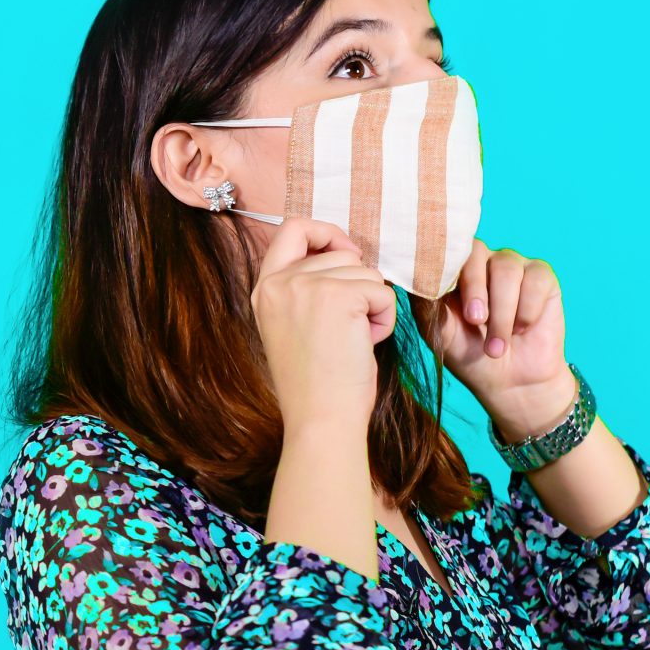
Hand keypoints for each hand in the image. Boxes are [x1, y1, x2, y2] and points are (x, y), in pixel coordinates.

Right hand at [251, 218, 395, 431]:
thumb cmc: (316, 384)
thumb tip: (349, 254)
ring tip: (353, 341)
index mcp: (264, 289)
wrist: (320, 420)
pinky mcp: (339, 296)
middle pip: (342, 254)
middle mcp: (279, 282)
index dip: (326, 233)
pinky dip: (384, 320)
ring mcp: (306, 286)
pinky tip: (365, 344)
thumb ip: (307, 288)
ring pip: (366, 273)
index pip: (292, 228)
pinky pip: (383, 292)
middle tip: (348, 328)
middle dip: (359, 287)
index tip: (346, 255)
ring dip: (372, 306)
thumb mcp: (295, 326)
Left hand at [412, 243, 575, 435]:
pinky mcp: (541, 277)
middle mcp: (482, 261)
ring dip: (502, 311)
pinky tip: (522, 329)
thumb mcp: (440, 334)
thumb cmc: (471, 357)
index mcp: (453, 271)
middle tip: (476, 321)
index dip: (446, 270)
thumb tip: (411, 277)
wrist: (512, 383)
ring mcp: (513, 266)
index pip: (446, 252)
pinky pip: (536, 280)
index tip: (446, 300)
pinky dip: (527, 310)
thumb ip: (427, 305)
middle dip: (476, 290)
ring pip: (506, 269)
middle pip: (476, 253)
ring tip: (497, 345)